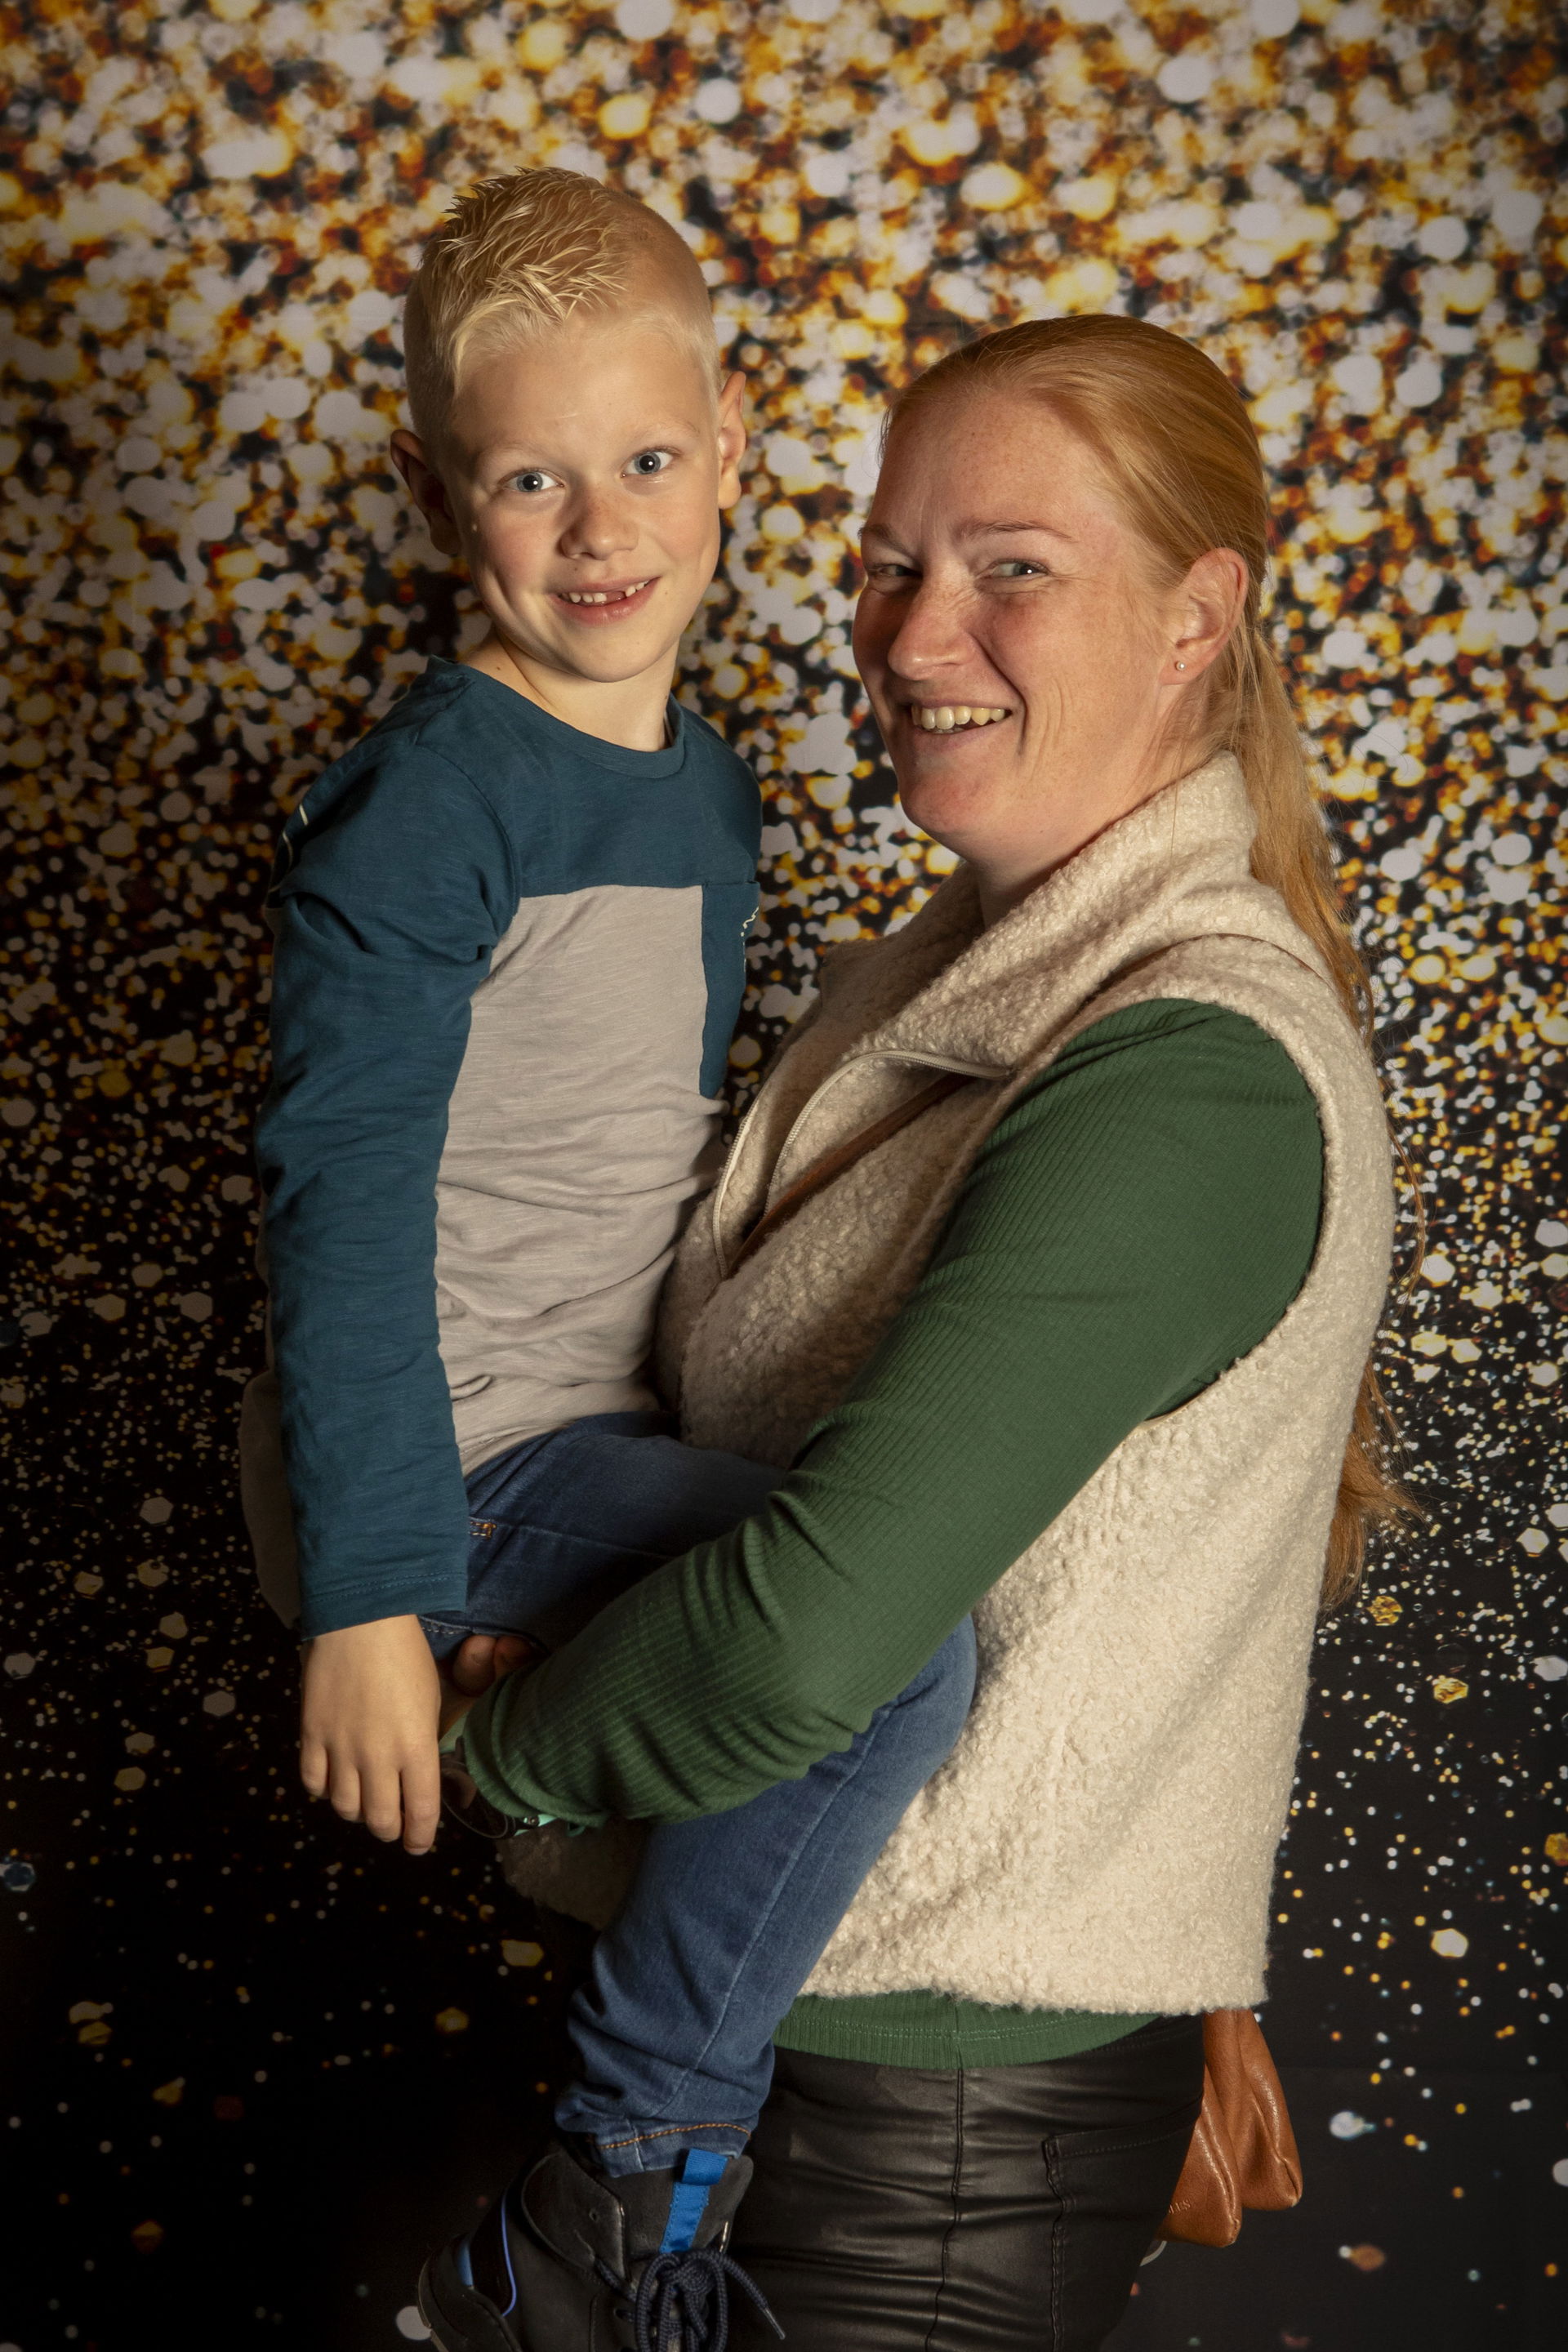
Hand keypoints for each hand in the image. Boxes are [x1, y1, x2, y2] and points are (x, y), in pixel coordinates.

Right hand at [299, 1615, 442, 1854]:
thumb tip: (415, 1776)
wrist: (361, 1621)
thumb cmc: (406, 1656)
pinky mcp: (311, 1734)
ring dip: (357, 1812)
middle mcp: (378, 1756)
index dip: (421, 1837)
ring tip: (364, 1800)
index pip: (420, 1811)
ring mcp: (341, 1748)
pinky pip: (313, 1782)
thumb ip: (422, 1745)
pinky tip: (333, 1779)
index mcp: (416, 1747)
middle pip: (380, 1819)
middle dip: (389, 1830)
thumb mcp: (430, 1701)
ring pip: (345, 1807)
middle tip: (393, 1825)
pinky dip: (324, 1790)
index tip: (419, 1844)